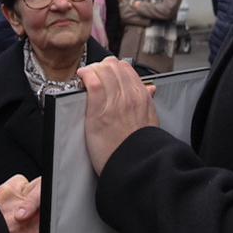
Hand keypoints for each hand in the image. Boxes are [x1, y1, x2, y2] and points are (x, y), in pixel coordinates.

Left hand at [78, 57, 158, 175]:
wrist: (133, 166)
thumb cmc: (138, 148)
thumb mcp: (151, 121)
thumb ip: (148, 102)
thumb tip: (150, 89)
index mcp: (142, 97)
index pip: (125, 68)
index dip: (113, 68)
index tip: (105, 74)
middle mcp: (130, 96)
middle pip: (113, 66)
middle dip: (101, 67)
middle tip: (93, 75)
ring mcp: (115, 102)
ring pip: (103, 70)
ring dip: (91, 70)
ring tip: (85, 77)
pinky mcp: (99, 111)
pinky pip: (93, 83)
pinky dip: (85, 75)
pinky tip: (81, 78)